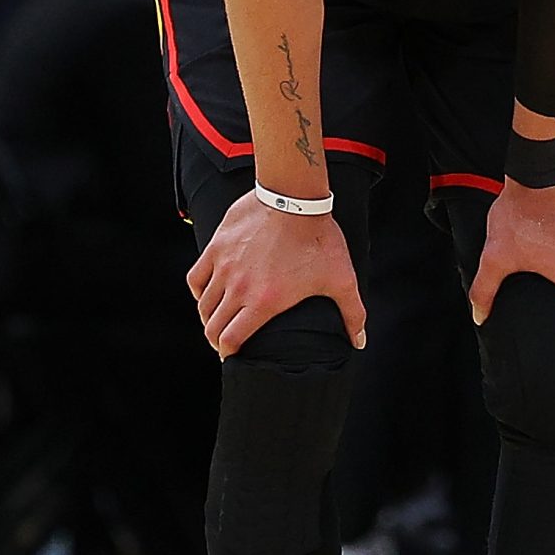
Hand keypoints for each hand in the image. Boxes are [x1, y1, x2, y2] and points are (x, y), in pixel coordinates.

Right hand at [186, 190, 365, 357]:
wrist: (295, 198)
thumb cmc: (319, 239)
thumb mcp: (341, 280)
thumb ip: (352, 314)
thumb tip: (359, 341)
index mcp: (264, 302)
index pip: (231, 340)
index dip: (229, 352)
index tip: (233, 355)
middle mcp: (238, 288)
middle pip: (212, 326)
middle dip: (217, 340)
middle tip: (225, 342)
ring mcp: (224, 267)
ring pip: (203, 304)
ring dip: (208, 317)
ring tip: (218, 320)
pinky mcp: (216, 247)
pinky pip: (196, 277)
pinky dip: (199, 290)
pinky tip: (207, 293)